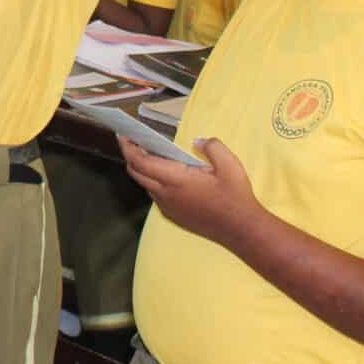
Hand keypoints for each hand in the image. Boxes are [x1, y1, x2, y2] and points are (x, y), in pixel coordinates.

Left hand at [119, 137, 257, 245]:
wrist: (240, 228)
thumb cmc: (234, 196)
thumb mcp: (229, 164)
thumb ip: (212, 147)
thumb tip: (198, 142)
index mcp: (175, 180)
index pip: (141, 162)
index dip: (128, 147)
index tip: (123, 134)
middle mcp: (166, 195)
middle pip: (136, 172)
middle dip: (130, 154)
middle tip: (132, 139)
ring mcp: (168, 207)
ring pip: (145, 184)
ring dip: (142, 168)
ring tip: (149, 152)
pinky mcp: (173, 215)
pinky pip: (155, 194)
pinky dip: (152, 180)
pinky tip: (165, 172)